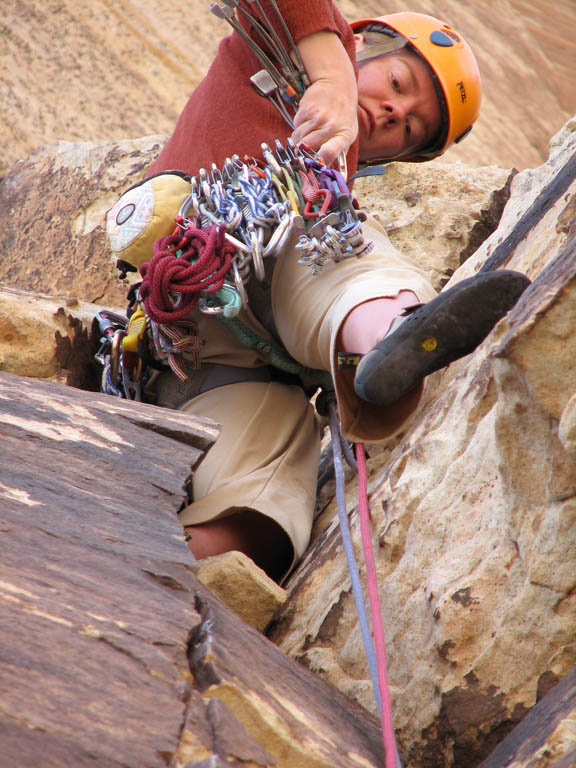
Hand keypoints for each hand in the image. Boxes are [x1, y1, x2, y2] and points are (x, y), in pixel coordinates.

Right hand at [292, 31, 357, 166]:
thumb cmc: (343, 116)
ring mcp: (319, 117)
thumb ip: (336, 153)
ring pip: (298, 138)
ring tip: (309, 132)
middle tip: (306, 149)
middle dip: (303, 151)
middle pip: (307, 148)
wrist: (337, 86)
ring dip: (299, 139)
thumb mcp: (346, 135)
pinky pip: (295, 126)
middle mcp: (331, 127)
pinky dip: (298, 126)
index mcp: (344, 136)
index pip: (330, 153)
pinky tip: (308, 121)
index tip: (315, 164)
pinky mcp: (307, 109)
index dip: (320, 161)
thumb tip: (322, 171)